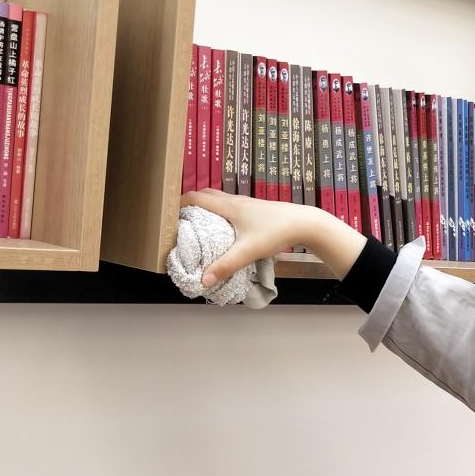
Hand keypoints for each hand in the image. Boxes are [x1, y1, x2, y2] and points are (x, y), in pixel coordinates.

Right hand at [179, 189, 315, 285]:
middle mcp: (236, 201)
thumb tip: (203, 280)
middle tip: (182, 221)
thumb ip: (225, 266)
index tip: (169, 216)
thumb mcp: (248, 251)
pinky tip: (226, 229)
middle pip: (206, 195)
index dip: (179, 204)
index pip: (195, 198)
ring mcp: (247, 204)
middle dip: (191, 205)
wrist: (305, 223)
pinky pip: (232, 206)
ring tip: (200, 226)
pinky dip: (222, 213)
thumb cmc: (276, 232)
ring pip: (220, 200)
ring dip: (207, 208)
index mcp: (228, 206)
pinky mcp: (256, 210)